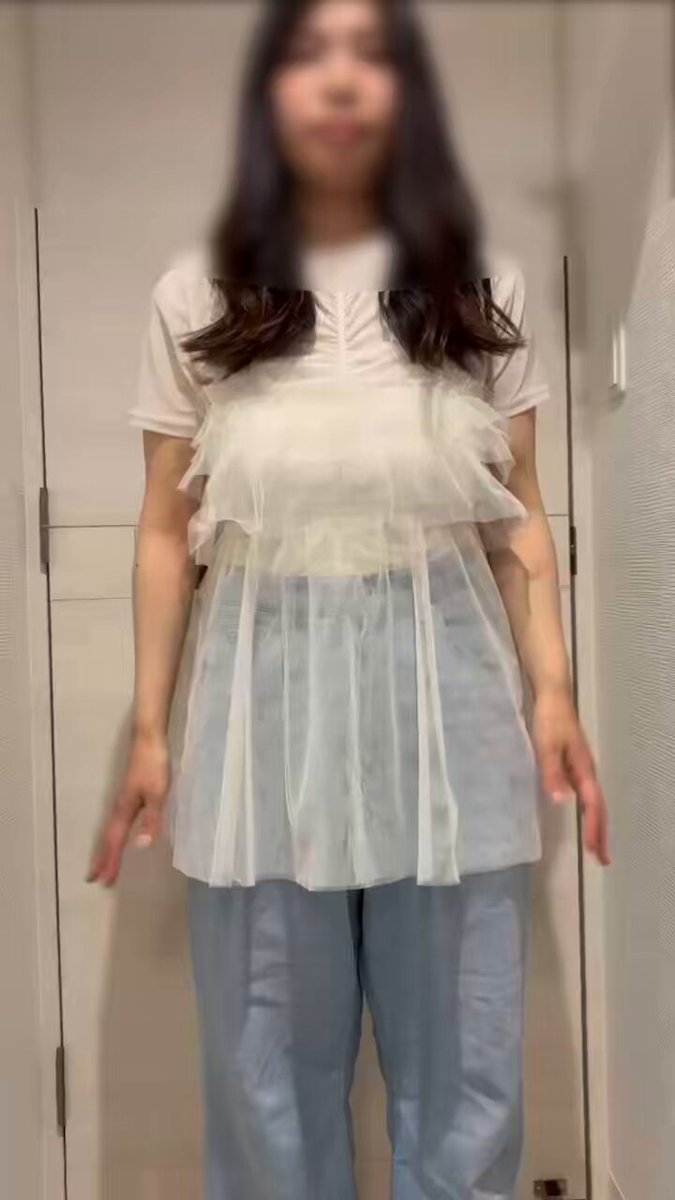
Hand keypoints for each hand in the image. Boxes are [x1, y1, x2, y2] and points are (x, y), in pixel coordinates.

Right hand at [86, 730, 169, 886]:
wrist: (149, 740)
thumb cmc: (154, 766)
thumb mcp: (158, 795)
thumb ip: (151, 821)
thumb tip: (141, 847)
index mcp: (125, 811)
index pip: (115, 843)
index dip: (111, 862)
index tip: (105, 882)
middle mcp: (120, 809)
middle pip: (109, 839)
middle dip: (103, 859)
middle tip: (95, 879)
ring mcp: (123, 802)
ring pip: (111, 831)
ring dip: (106, 849)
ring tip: (102, 864)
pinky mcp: (129, 796)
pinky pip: (118, 823)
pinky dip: (114, 836)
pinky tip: (119, 836)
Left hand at [532, 688, 610, 865]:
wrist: (552, 695)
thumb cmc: (549, 719)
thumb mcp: (546, 747)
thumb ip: (552, 774)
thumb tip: (561, 803)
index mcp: (583, 769)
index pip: (592, 806)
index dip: (592, 829)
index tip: (593, 852)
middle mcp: (586, 771)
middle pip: (598, 808)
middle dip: (600, 834)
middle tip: (603, 860)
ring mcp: (582, 767)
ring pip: (594, 802)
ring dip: (595, 824)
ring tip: (596, 845)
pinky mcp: (574, 762)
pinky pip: (586, 793)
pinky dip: (588, 810)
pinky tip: (582, 814)